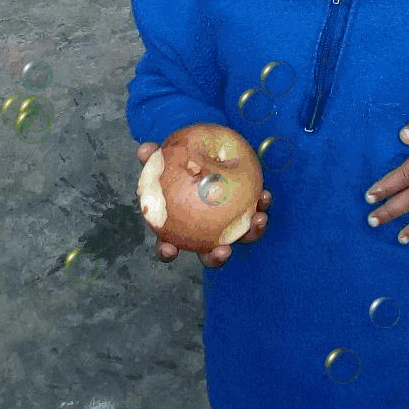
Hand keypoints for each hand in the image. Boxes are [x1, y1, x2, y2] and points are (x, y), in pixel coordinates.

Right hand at [136, 141, 271, 268]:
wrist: (206, 158)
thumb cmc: (181, 166)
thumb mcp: (166, 160)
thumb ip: (154, 157)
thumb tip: (144, 150)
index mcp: (178, 228)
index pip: (167, 246)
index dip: (166, 251)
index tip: (169, 249)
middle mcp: (203, 234)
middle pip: (208, 255)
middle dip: (216, 258)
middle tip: (223, 251)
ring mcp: (227, 227)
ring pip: (238, 238)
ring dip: (250, 234)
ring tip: (258, 220)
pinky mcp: (246, 214)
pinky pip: (253, 214)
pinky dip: (260, 206)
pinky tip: (264, 195)